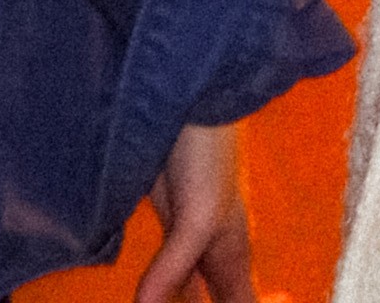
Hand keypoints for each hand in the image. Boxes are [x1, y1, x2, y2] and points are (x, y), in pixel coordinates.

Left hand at [130, 118, 255, 302]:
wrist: (187, 97)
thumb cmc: (207, 152)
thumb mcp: (198, 216)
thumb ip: (175, 267)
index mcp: (233, 256)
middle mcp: (215, 251)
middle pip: (216, 300)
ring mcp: (189, 236)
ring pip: (188, 290)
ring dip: (175, 301)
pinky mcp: (167, 219)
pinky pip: (166, 267)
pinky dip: (158, 287)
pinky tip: (146, 296)